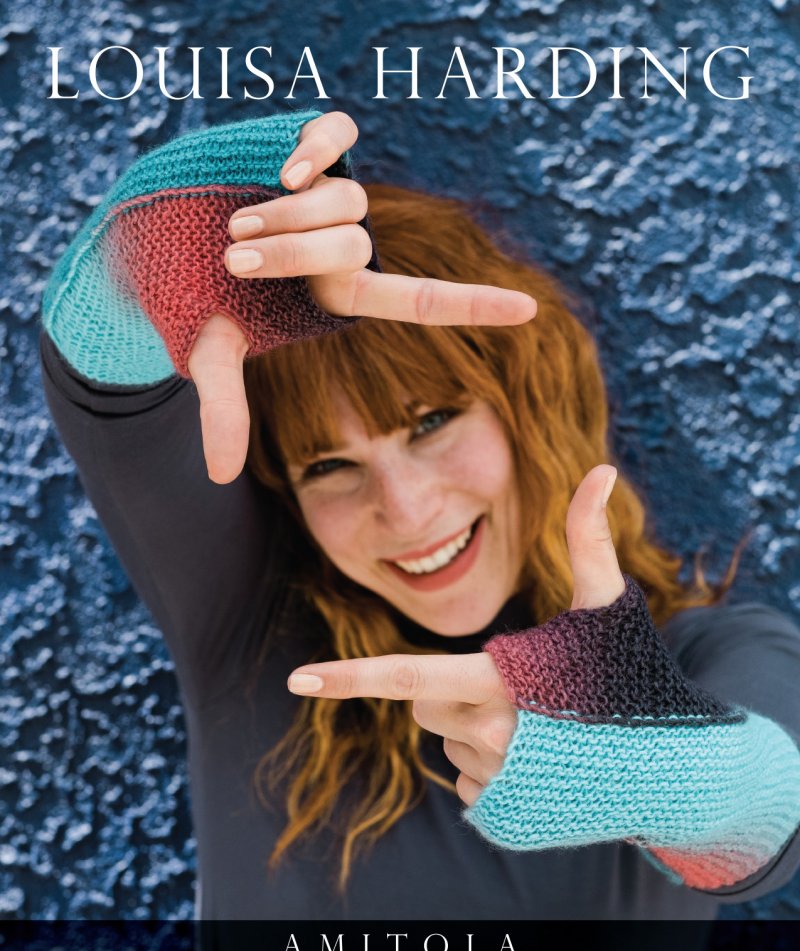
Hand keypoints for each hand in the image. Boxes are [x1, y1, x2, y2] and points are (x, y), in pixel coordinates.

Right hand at [187, 110, 536, 484]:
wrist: (155, 230)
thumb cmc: (193, 296)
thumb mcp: (211, 352)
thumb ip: (225, 408)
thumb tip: (219, 477)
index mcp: (339, 295)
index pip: (422, 300)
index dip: (474, 305)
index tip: (531, 312)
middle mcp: (347, 243)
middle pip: (353, 245)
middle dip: (290, 252)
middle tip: (235, 258)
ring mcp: (331, 193)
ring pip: (344, 199)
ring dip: (284, 215)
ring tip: (235, 224)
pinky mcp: (311, 146)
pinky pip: (338, 135)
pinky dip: (316, 148)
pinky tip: (286, 169)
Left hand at [286, 464, 624, 805]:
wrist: (669, 769)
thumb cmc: (632, 676)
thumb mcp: (607, 606)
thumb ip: (590, 538)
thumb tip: (600, 468)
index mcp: (504, 681)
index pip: (410, 676)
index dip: (350, 676)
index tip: (297, 678)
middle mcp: (493, 736)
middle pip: (422, 703)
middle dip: (447, 689)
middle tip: (512, 685)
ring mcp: (497, 782)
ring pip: (445, 741)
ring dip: (475, 729)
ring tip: (541, 727)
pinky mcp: (501, 816)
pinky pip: (464, 782)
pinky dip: (490, 767)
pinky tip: (539, 759)